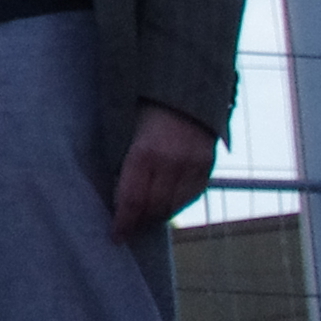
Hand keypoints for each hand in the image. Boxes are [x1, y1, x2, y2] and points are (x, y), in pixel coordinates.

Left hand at [111, 102, 217, 241]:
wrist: (183, 83)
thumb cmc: (141, 103)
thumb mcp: (123, 127)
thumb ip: (122, 158)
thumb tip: (112, 188)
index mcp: (145, 152)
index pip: (133, 199)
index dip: (124, 222)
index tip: (115, 236)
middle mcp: (172, 162)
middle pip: (155, 207)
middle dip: (139, 221)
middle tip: (127, 228)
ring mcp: (194, 164)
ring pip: (176, 205)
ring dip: (159, 215)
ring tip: (144, 219)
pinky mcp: (208, 163)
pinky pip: (193, 194)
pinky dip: (178, 204)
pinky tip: (167, 206)